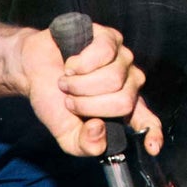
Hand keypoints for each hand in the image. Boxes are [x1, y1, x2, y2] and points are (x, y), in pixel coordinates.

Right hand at [15, 24, 162, 157]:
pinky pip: (104, 54)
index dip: (153, 133)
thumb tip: (99, 130)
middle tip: (70, 102)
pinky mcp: (110, 38)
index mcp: (122, 110)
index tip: (153, 147)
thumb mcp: (66, 134)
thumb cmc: (53, 100)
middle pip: (123, 101)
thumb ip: (84, 144)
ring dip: (81, 84)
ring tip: (67, 82)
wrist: (34, 69)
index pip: (147, 121)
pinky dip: (80, 64)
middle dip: (89, 105)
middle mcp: (129, 83)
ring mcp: (122, 59)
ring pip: (114, 78)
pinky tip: (71, 64)